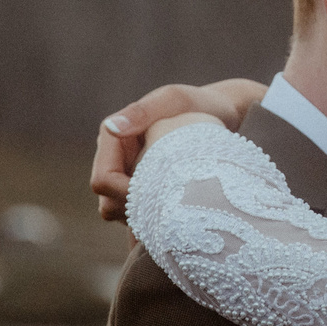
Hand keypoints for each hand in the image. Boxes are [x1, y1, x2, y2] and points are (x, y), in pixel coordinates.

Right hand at [92, 80, 266, 220]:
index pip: (103, 180)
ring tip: (181, 211)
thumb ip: (143, 112)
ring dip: (145, 220)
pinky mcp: (144, 191)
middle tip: (175, 210)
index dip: (124, 196)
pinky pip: (139, 219)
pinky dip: (154, 225)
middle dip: (137, 212)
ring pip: (122, 215)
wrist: (223, 117)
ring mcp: (128, 177)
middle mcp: (115, 159)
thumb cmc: (200, 104)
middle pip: (109, 203)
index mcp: (113, 138)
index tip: (159, 198)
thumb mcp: (175, 100)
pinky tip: (180, 222)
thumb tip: (112, 127)